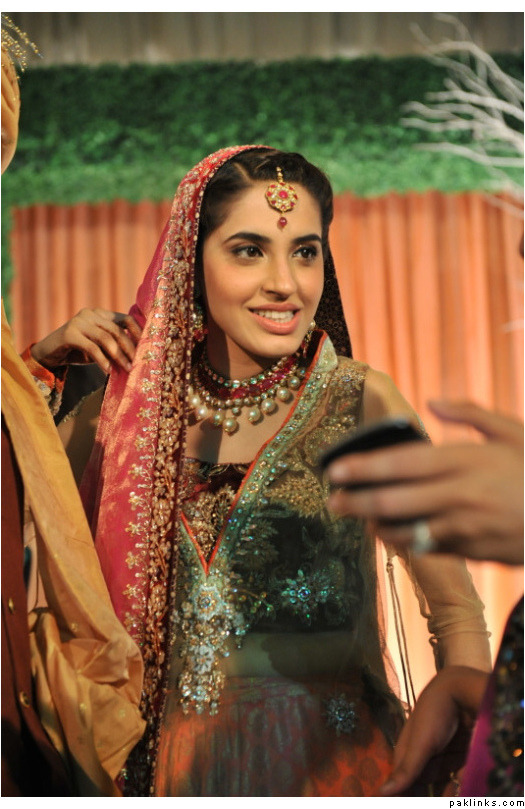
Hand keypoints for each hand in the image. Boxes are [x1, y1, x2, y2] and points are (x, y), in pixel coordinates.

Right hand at [30, 308, 141, 374]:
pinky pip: (91, 347)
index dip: (137, 332)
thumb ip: (114, 347)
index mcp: (100, 314)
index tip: (146, 347)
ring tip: (126, 369)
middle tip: (136, 364)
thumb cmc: (78, 352)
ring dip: (118, 356)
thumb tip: (136, 357)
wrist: (49, 354)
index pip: (125, 318)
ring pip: (106, 338)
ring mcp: (79, 322)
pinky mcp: (69, 333)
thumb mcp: (99, 348)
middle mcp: (90, 314)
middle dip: (129, 348)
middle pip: (117, 330)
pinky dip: (102, 360)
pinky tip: (108, 371)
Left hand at [326, 401, 523, 564]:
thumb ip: (471, 413)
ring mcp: (464, 527)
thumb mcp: (513, 432)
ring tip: (354, 515)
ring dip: (374, 523)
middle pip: (395, 501)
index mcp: (467, 461)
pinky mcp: (470, 551)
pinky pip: (424, 548)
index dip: (365, 468)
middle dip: (357, 501)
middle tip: (331, 500)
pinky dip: (400, 540)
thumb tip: (432, 401)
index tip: (337, 469)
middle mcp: (461, 496)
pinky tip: (386, 531)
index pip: (404, 464)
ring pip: (404, 529)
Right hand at [380, 665, 488, 795]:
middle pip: (420, 781)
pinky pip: (456, 775)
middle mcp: (424, 751)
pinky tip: (455, 795)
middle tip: (424, 801)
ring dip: (439, 792)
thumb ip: (406, 771)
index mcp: (407, 747)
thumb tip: (380, 794)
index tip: (398, 803)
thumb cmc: (434, 714)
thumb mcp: (420, 744)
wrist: (463, 689)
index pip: (401, 777)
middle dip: (420, 793)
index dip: (400, 793)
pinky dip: (455, 786)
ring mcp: (443, 752)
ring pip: (439, 780)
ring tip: (442, 799)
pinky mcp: (461, 753)